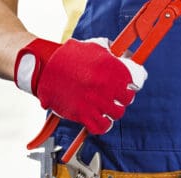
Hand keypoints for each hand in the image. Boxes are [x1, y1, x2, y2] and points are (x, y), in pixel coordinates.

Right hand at [14, 38, 146, 134]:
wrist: (46, 67)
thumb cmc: (68, 57)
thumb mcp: (94, 48)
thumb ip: (112, 54)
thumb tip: (127, 57)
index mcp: (111, 68)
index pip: (135, 82)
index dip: (132, 85)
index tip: (128, 86)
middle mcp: (105, 86)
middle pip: (127, 100)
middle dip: (122, 98)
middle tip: (114, 96)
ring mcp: (95, 101)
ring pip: (116, 114)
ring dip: (113, 111)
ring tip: (106, 107)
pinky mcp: (82, 114)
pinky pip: (101, 126)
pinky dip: (102, 125)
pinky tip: (100, 119)